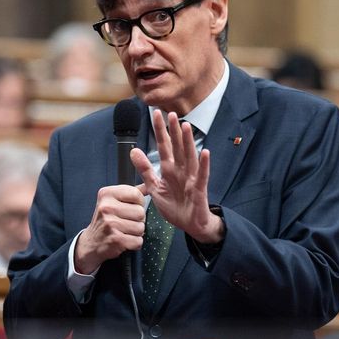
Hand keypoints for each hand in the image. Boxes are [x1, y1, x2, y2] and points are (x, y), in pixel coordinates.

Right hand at [74, 185, 145, 273]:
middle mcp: (106, 207)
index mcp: (106, 194)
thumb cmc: (106, 221)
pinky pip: (138, 241)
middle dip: (138, 220)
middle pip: (140, 212)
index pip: (136, 194)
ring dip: (136, 233)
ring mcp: (110, 223)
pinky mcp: (115, 239)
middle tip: (125, 222)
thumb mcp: (113, 201)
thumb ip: (131, 193)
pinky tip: (124, 240)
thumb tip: (148, 186)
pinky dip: (134, 243)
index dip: (139, 203)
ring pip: (141, 227)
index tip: (130, 208)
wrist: (92, 243)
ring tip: (124, 231)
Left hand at [131, 110, 223, 243]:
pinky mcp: (199, 189)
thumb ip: (145, 169)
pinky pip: (202, 175)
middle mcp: (181, 170)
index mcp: (169, 169)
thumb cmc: (174, 206)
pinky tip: (205, 152)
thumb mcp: (154, 187)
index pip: (163, 146)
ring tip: (186, 126)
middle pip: (176, 147)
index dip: (160, 131)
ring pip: (189, 157)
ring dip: (188, 142)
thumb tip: (133, 151)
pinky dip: (204, 164)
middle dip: (173, 131)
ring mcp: (191, 178)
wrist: (189, 225)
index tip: (155, 114)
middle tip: (170, 113)